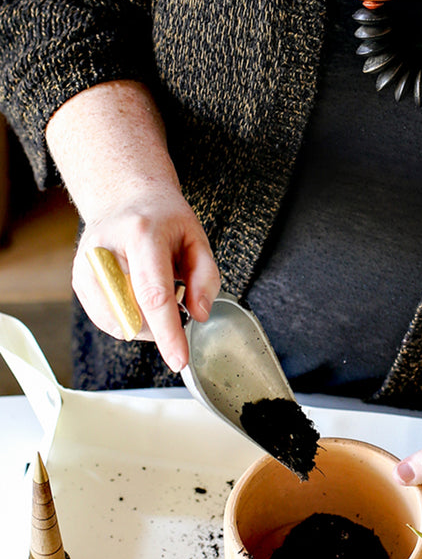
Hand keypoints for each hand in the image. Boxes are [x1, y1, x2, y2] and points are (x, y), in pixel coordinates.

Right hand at [45, 80, 220, 372]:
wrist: (124, 199)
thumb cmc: (163, 221)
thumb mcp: (197, 238)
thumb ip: (205, 277)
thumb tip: (199, 314)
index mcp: (141, 234)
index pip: (153, 295)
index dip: (168, 333)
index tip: (179, 360)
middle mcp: (105, 250)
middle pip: (134, 314)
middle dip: (162, 324)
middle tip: (174, 297)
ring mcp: (87, 267)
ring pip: (120, 324)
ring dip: (146, 323)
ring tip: (153, 290)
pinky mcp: (79, 281)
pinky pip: (109, 322)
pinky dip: (131, 320)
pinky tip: (137, 296)